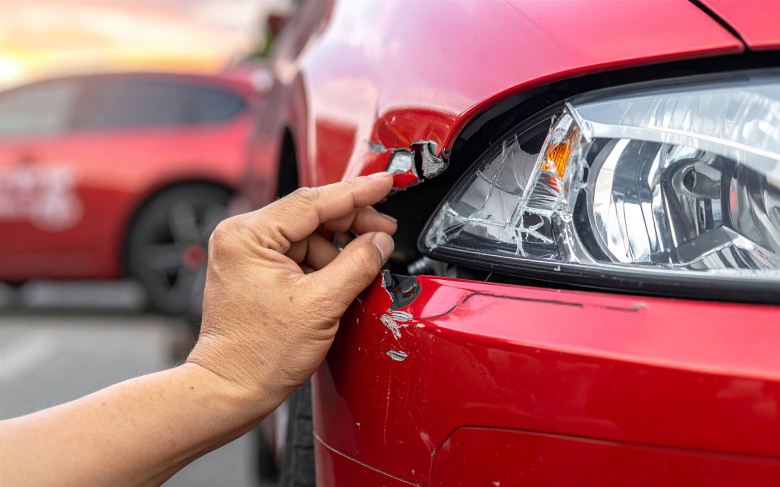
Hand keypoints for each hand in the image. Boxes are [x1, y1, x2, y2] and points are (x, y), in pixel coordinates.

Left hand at [186, 173, 395, 413]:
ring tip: (361, 267)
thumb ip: (357, 264)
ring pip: (307, 234)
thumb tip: (381, 241)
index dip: (357, 192)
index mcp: (249, 234)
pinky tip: (340, 278)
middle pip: (310, 214)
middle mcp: (241, 236)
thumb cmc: (260, 354)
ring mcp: (244, 252)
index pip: (314, 200)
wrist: (231, 389)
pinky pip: (297, 252)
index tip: (385, 182)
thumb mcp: (322, 304)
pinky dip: (323, 262)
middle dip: (351, 223)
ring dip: (338, 248)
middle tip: (385, 231)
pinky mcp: (252, 269)